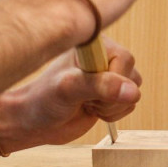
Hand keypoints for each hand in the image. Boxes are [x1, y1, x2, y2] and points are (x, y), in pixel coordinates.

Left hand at [2, 38, 141, 149]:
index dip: (112, 81)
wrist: (34, 121)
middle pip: (133, 77)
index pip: (125, 60)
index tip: (88, 90)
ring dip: (112, 107)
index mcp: (95, 45)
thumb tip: (133, 91)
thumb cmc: (43, 99)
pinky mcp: (111, 94)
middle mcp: (105, 57)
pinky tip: (91, 109)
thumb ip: (101, 86)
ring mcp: (109, 76)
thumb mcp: (69, 89)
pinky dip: (113, 114)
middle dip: (111, 97)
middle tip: (85, 98)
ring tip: (86, 103)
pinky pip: (129, 105)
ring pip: (133, 93)